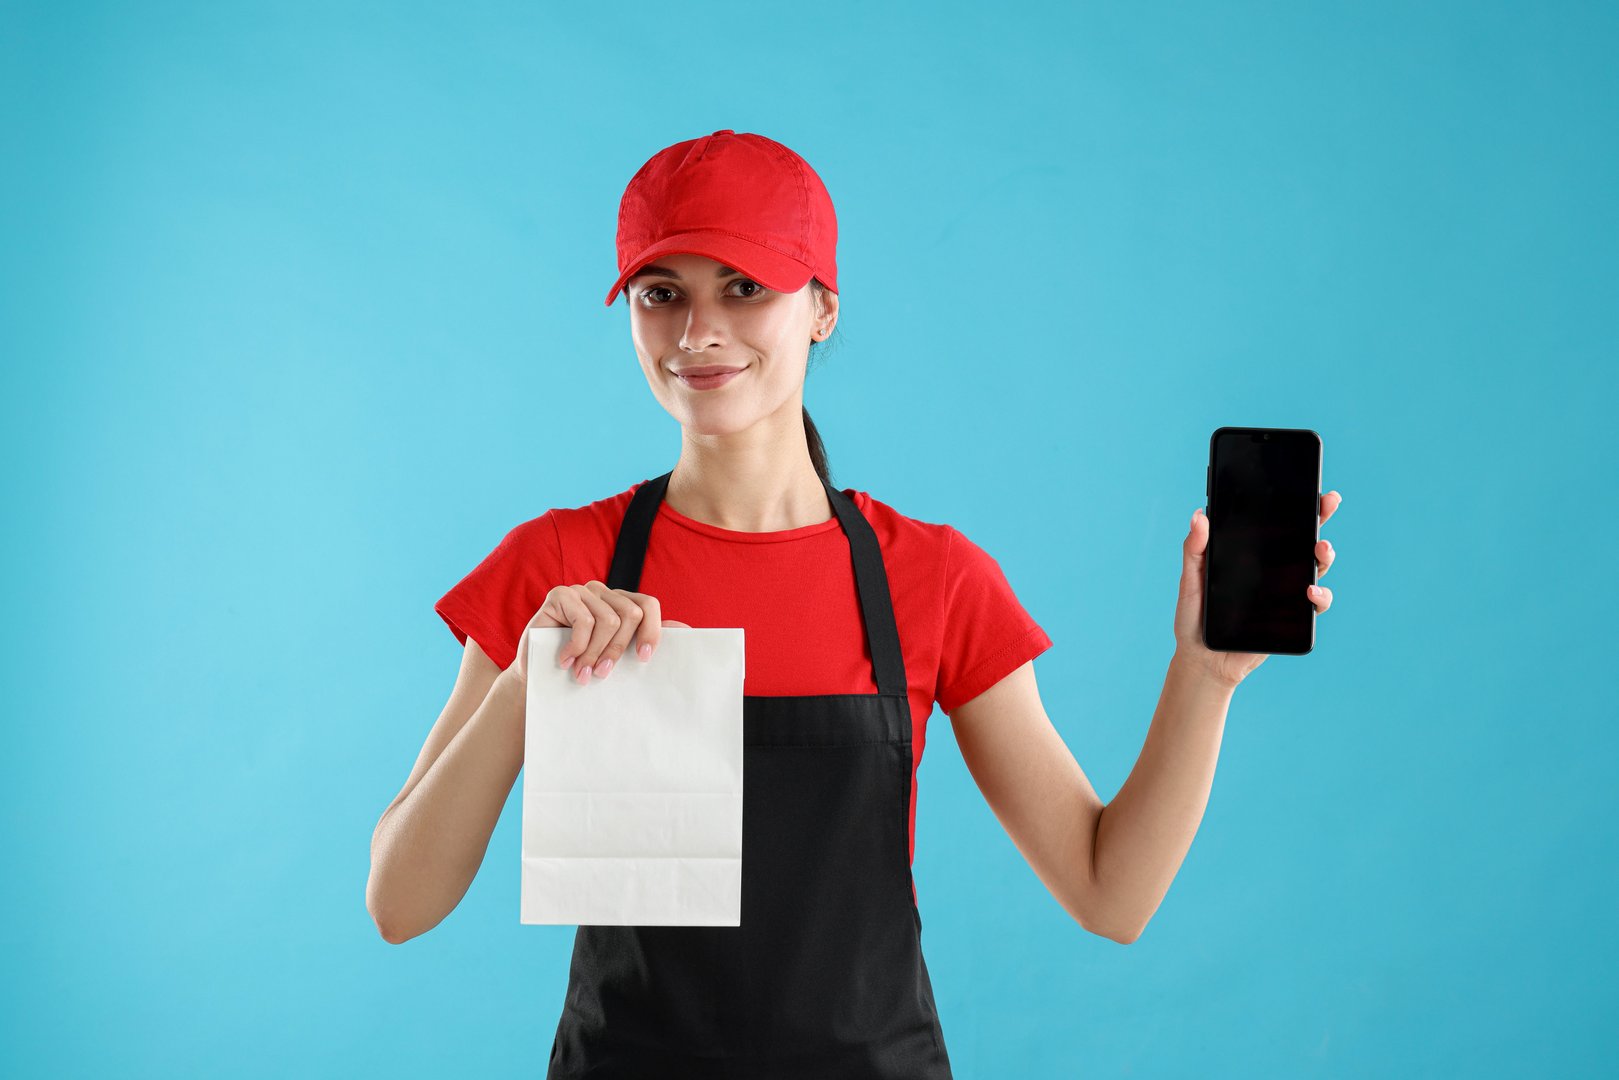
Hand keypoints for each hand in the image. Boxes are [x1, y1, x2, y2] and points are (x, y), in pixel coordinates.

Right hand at [510, 581, 690, 687]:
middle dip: (617, 650)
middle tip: (603, 674)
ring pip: (608, 620)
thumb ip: (644, 641)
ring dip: (594, 654)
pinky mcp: (560, 595)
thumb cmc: (580, 666)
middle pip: (630, 614)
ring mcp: (582, 590)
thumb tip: (686, 630)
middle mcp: (604, 592)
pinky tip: (565, 660)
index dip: (651, 631)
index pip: (648, 605)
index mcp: (621, 603)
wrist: (537, 675)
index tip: (643, 659)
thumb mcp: (615, 656)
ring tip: (582, 674)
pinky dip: (577, 646)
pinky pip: (583, 619)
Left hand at [1172, 490, 1341, 688]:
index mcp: (1252, 554)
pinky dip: (1320, 596)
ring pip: (1315, 567)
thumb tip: (1199, 514)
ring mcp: (1286, 592)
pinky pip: (1315, 604)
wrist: (1201, 658)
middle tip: (1326, 504)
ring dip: (1324, 554)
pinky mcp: (1292, 618)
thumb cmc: (1195, 616)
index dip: (1295, 505)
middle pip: (1303, 539)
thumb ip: (1194, 549)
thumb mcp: (1191, 579)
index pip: (1277, 524)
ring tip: (1320, 549)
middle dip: (1320, 519)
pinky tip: (1310, 591)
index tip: (1309, 486)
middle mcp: (1274, 569)